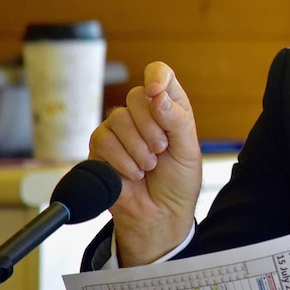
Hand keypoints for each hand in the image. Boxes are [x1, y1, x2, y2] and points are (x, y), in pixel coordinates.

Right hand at [89, 61, 202, 265]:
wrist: (160, 215)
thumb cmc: (179, 182)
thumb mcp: (188, 151)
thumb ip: (176, 120)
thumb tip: (156, 95)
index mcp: (170, 107)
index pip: (160, 73)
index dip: (156, 76)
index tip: (156, 91)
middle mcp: (144, 114)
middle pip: (136, 96)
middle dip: (152, 127)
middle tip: (162, 150)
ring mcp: (121, 130)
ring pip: (118, 118)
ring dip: (138, 148)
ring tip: (149, 167)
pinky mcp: (101, 148)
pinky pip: (103, 140)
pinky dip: (122, 160)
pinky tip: (133, 173)